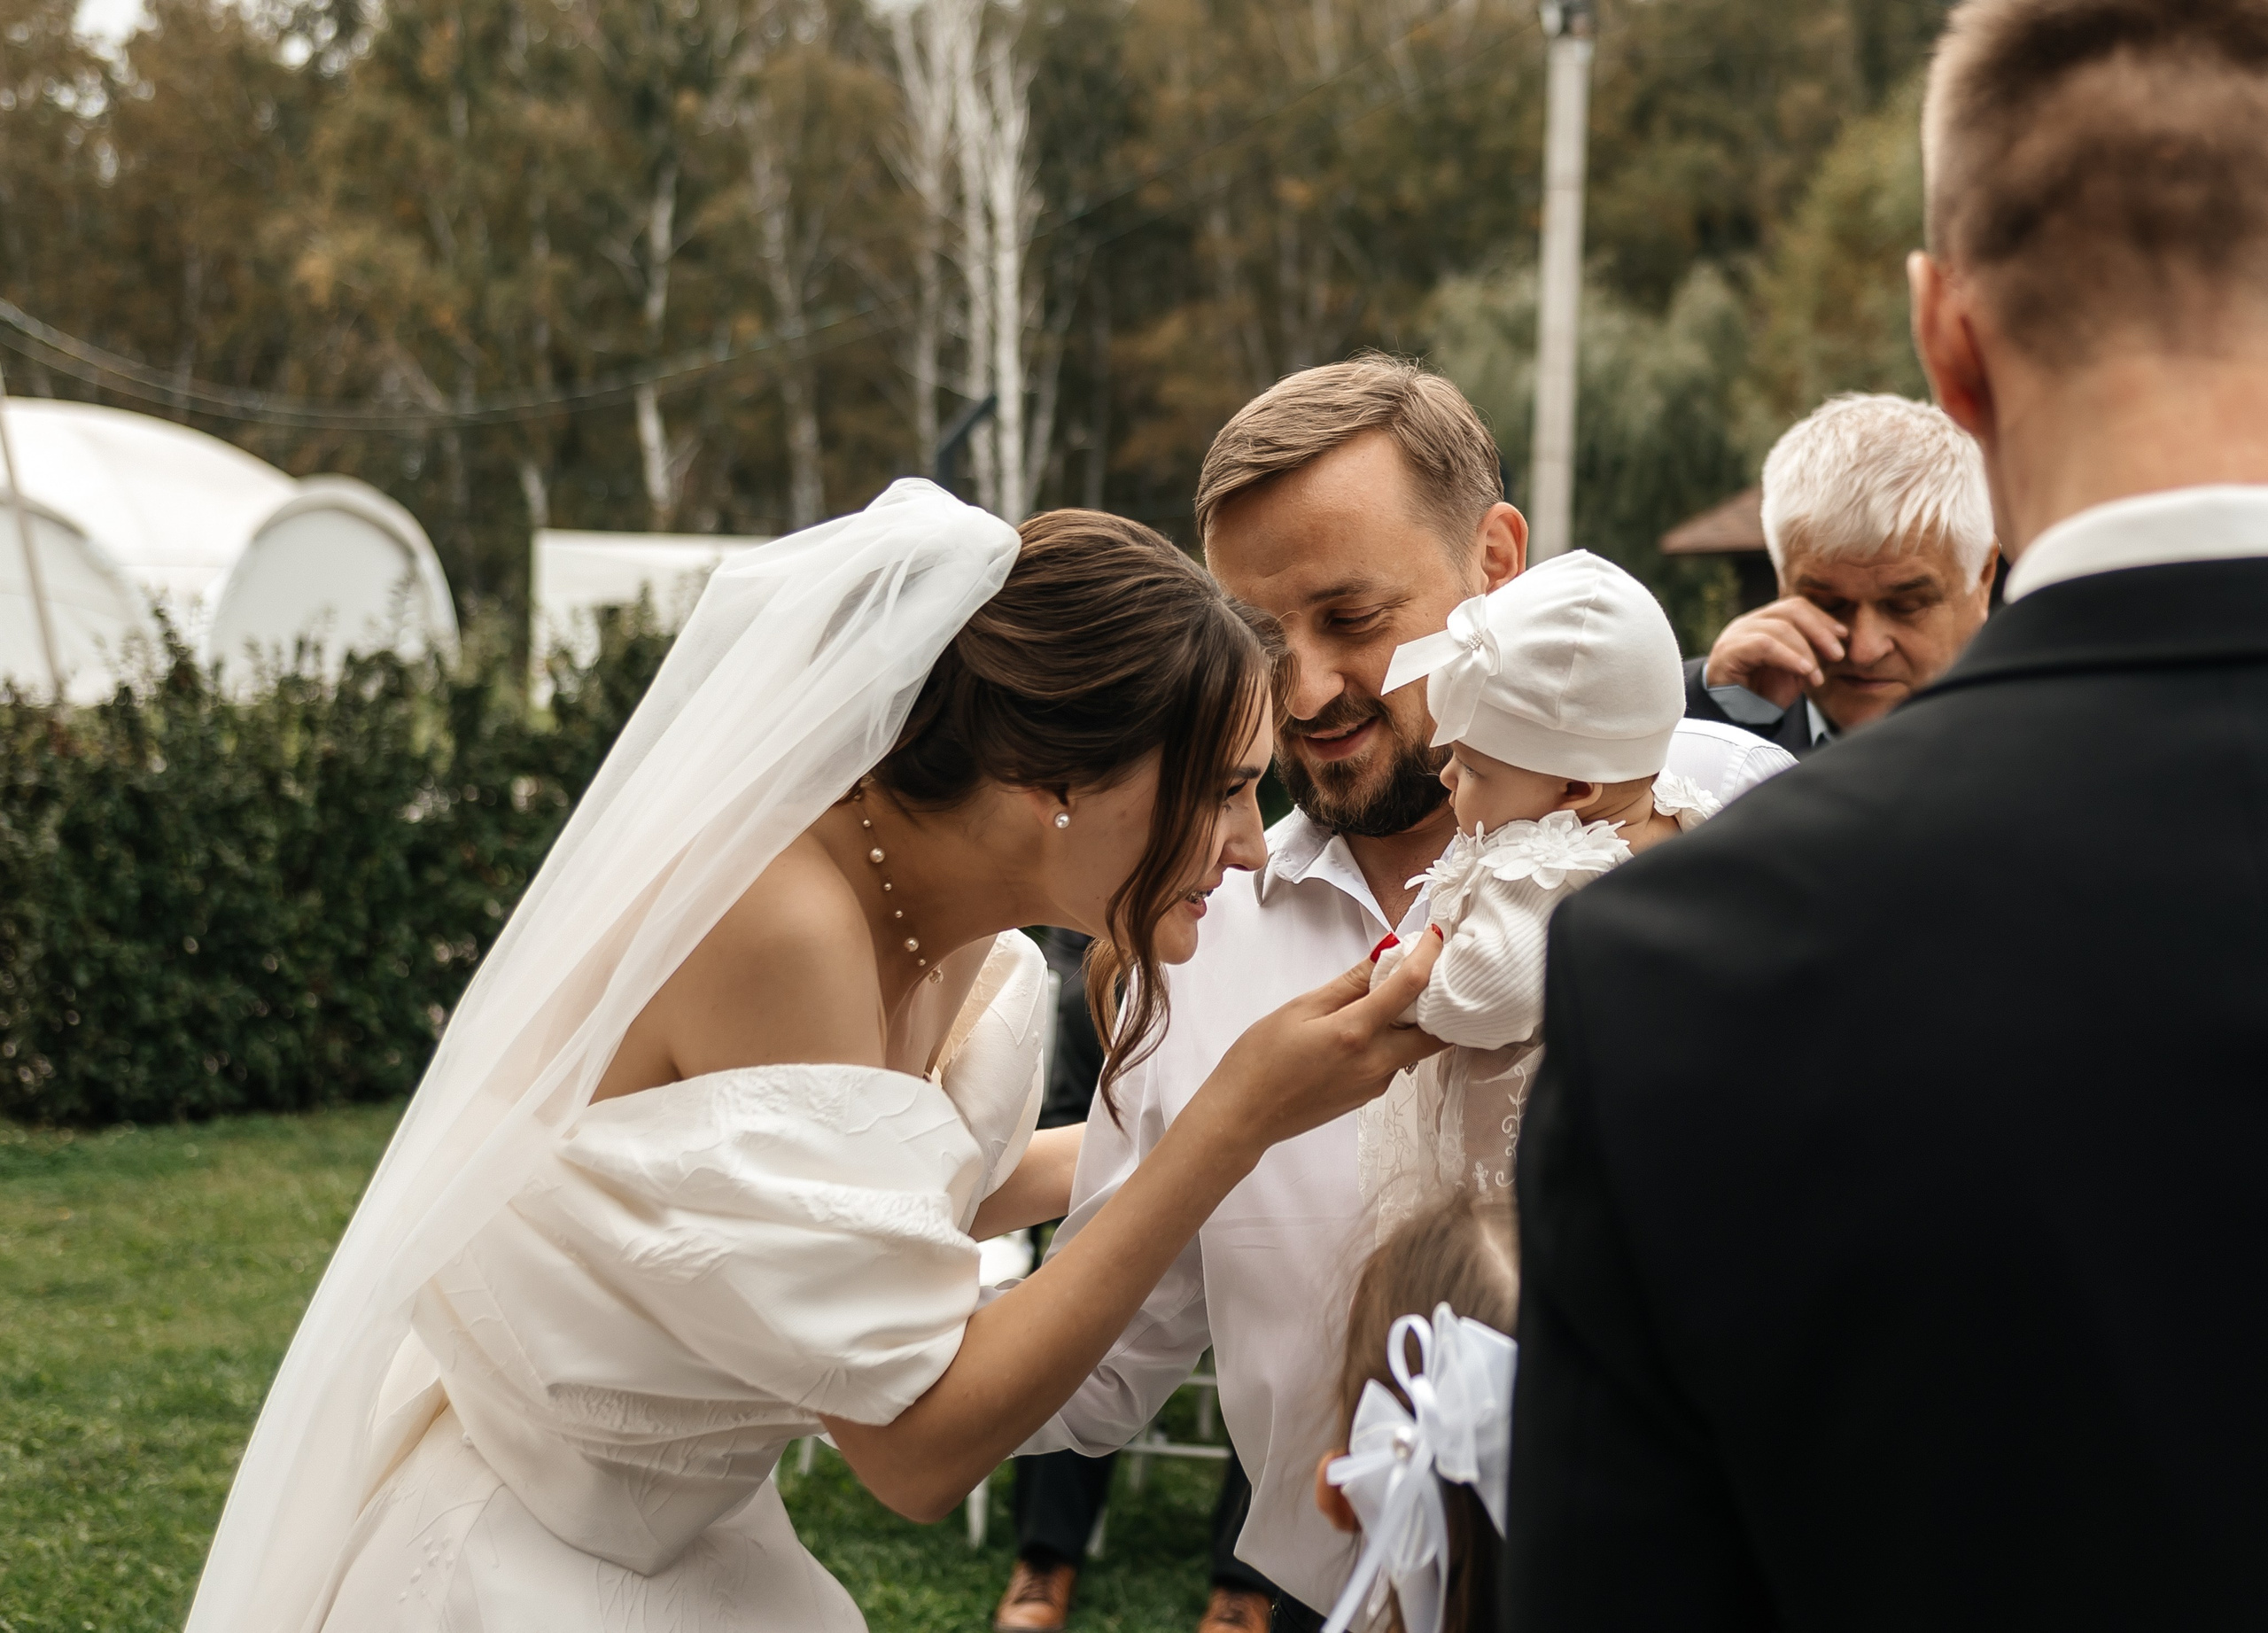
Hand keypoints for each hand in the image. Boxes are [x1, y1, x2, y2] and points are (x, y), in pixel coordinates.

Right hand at [1202, 927, 1447, 1161]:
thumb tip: (1383, 954)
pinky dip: (1394, 1039)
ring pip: (1416, 1049)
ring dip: (1416, 1021)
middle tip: (1429, 973)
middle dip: (1441, 1000)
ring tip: (1393, 994)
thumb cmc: (1261, 1058)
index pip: (1410, 986)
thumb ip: (1348, 983)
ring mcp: (1375, 1084)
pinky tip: (1368, 1026)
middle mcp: (1376, 1062)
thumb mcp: (1301, 1008)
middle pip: (1435, 1031)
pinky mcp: (1368, 1096)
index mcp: (1356, 1033)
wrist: (1244, 1116)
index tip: (1435, 935)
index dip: (1429, 955)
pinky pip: (1394, 1062)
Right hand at [1703, 596, 1847, 709]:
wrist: (1733, 720)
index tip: (1845, 637)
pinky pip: (1764, 645)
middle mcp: (1749, 623)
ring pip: (1780, 627)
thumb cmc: (1762, 695)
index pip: (1796, 606)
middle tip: (1838, 655)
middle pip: (1791, 610)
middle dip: (1820, 631)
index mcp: (1764, 622)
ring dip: (1806, 651)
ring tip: (1818, 676)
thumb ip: (1810, 652)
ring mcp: (1736, 635)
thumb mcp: (1794, 670)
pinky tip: (1805, 671)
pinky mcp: (1728, 652)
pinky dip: (1789, 657)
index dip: (1823, 619)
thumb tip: (1839, 641)